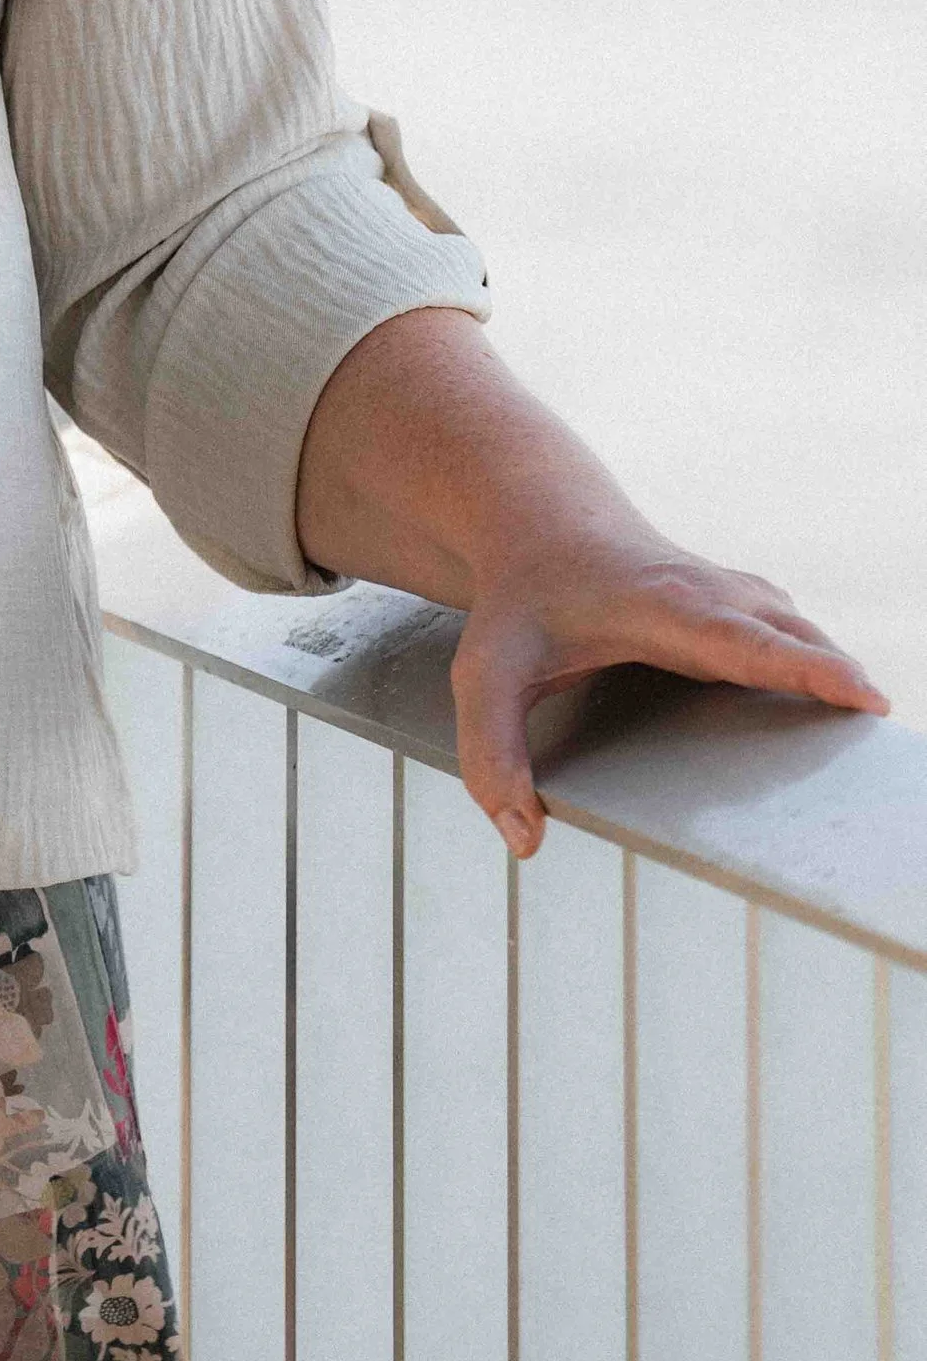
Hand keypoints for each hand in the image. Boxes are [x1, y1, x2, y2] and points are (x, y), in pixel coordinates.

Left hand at [293, 307, 886, 859]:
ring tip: (860, 732)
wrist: (540, 520)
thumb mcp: (484, 674)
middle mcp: (708, 594)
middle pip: (791, 636)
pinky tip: (830, 708)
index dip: (804, 667)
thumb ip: (490, 756)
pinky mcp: (738, 605)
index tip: (863, 694)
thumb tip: (525, 840)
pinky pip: (793, 635)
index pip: (744, 639)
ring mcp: (729, 593)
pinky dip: (821, 665)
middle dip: (837, 678)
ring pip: (799, 632)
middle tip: (875, 730)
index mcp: (661, 607)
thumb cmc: (517, 600)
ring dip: (834, 674)